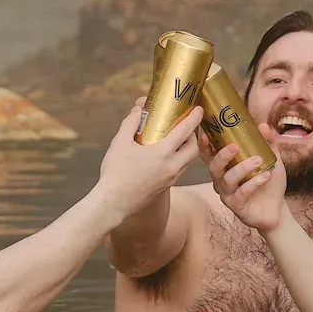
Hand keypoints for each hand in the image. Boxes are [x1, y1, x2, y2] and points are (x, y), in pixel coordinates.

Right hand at [94, 100, 201, 221]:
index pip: (185, 131)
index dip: (193, 118)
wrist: (114, 203)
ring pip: (189, 161)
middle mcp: (172, 167)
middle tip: (187, 126)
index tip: (199, 108)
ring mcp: (171, 179)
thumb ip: (130, 123)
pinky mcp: (166, 187)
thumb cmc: (115, 172)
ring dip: (188, 148)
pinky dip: (180, 159)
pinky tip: (168, 155)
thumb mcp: (120, 142)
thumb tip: (138, 109)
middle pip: (194, 148)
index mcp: (163, 153)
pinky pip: (180, 169)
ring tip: (179, 139)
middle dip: (194, 135)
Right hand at [207, 121, 286, 232]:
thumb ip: (267, 143)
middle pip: (213, 167)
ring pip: (227, 180)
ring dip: (242, 168)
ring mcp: (228, 194)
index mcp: (225, 167)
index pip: (209, 155)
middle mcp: (222, 180)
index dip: (204, 145)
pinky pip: (241, 193)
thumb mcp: (270, 159)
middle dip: (222, 155)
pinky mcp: (236, 206)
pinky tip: (265, 176)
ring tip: (258, 161)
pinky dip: (253, 183)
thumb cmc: (268, 182)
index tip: (206, 134)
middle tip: (236, 146)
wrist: (276, 208)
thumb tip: (264, 126)